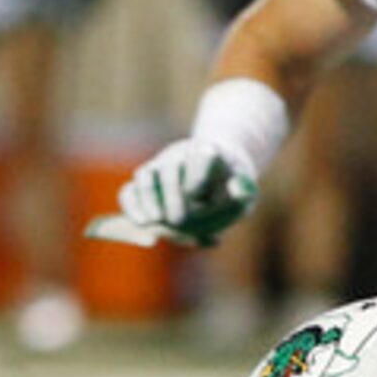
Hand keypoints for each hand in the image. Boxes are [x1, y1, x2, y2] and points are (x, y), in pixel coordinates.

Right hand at [114, 135, 259, 246]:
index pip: (203, 154)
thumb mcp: (245, 188)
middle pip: (170, 168)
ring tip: (157, 220)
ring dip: (149, 198)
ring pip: (147, 175)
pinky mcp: (147, 183)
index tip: (197, 195)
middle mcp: (181, 155)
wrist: (219, 172)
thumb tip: (237, 192)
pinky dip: (132, 205)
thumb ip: (242, 193)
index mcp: (210, 152)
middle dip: (172, 195)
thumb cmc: (232, 183)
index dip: (199, 173)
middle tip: (179, 220)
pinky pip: (130, 190)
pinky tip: (141, 223)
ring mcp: (161, 167)